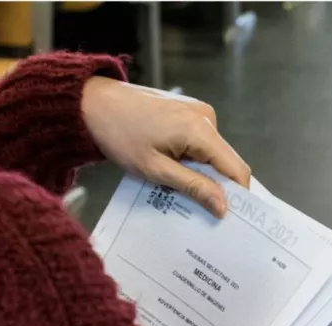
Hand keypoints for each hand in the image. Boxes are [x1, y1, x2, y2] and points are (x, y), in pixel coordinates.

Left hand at [81, 78, 250, 216]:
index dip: (237, 194)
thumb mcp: (156, 170)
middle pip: (225, 160)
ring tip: (177, 185)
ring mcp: (198, 110)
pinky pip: (201, 140)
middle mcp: (206, 116)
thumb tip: (224, 207)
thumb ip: (194, 187)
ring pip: (212, 152)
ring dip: (202, 171)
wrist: (94, 102)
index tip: (229, 216)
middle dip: (216, 184)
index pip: (236, 168)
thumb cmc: (120, 136)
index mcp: (201, 130)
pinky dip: (193, 157)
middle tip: (199, 208)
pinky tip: (172, 166)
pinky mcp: (189, 109)